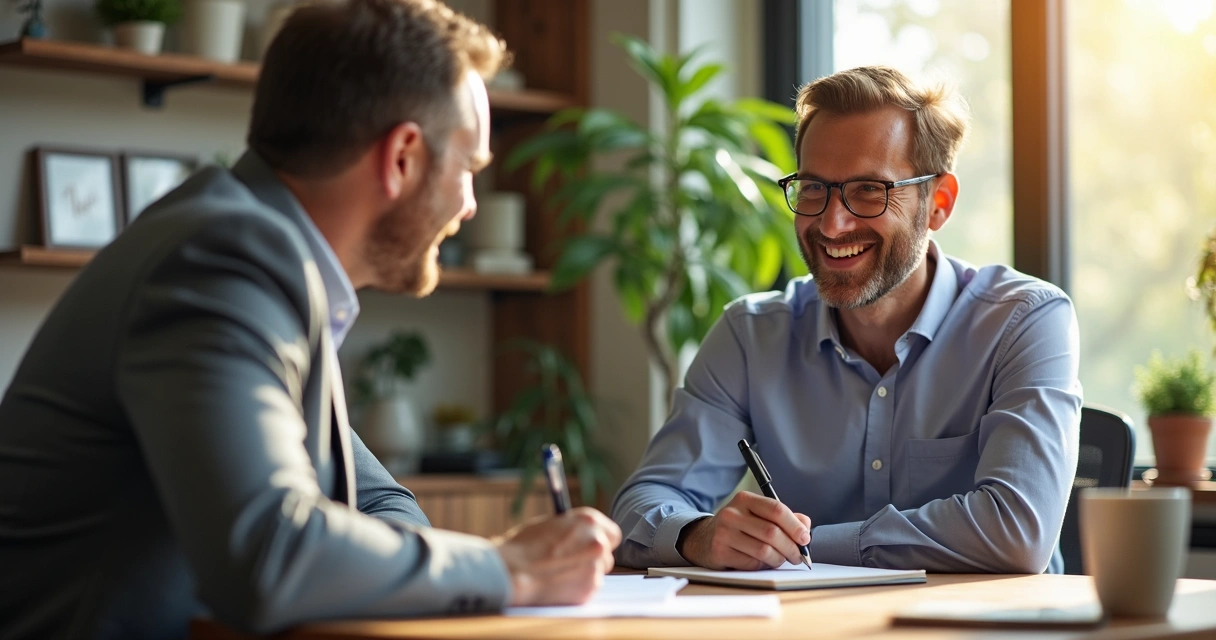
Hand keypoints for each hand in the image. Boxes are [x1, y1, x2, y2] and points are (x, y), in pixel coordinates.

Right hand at [494, 507, 621, 606]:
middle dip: (593, 560)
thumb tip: (581, 537)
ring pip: (597, 574)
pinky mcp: (589, 589)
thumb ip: (572, 530)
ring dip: (583, 575)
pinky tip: (557, 585)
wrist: (512, 572)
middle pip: (606, 555)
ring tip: (558, 575)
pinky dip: (577, 589)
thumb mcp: (550, 525)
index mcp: (588, 520)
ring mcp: (595, 567)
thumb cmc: (523, 547)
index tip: (591, 546)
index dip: (602, 540)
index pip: (612, 533)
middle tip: (572, 564)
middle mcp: (597, 542)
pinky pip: (588, 589)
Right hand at [676, 491, 810, 569]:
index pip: (776, 509)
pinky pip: (752, 564)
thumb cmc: (739, 527)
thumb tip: (805, 527)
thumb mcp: (758, 515)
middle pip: (772, 533)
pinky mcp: (719, 552)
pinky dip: (763, 566)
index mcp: (745, 499)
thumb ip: (784, 518)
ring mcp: (724, 533)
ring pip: (764, 551)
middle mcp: (732, 514)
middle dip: (791, 547)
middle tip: (798, 556)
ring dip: (779, 559)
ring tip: (781, 559)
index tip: (805, 538)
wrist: (704, 538)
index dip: (794, 526)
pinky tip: (762, 562)